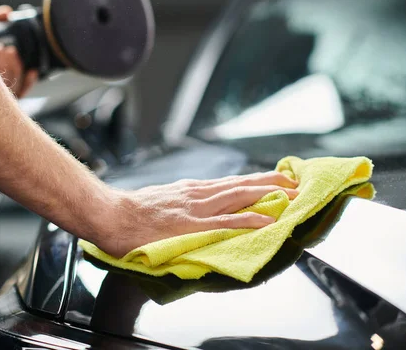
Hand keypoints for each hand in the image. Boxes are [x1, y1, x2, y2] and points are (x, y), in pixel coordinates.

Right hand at [92, 171, 298, 257]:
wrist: (110, 214)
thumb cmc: (129, 212)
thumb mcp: (159, 202)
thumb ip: (177, 206)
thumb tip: (187, 212)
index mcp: (190, 190)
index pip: (229, 183)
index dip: (254, 181)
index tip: (273, 180)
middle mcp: (197, 194)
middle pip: (240, 185)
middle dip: (270, 182)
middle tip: (295, 182)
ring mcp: (195, 208)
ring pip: (238, 197)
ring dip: (268, 195)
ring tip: (292, 195)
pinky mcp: (189, 225)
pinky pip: (225, 222)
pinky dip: (248, 220)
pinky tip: (267, 221)